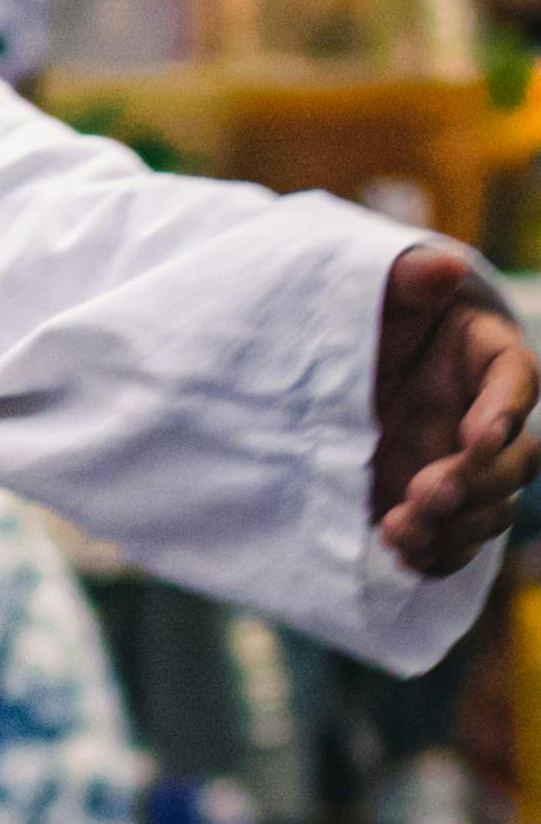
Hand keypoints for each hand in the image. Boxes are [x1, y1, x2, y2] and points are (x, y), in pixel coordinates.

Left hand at [371, 241, 534, 573]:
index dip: (506, 410)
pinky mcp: (429, 506)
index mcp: (484, 355)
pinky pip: (454, 541)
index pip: (518, 380)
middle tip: (427, 492)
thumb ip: (406, 279)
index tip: (475, 437)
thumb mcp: (372, 290)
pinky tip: (406, 557)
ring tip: (402, 530)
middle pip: (516, 459)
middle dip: (478, 482)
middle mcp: (482, 416)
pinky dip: (438, 556)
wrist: (306, 370)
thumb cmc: (355, 315)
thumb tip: (444, 266)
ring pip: (490, 508)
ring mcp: (458, 465)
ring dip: (456, 527)